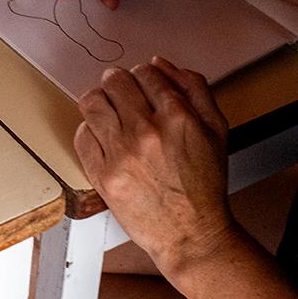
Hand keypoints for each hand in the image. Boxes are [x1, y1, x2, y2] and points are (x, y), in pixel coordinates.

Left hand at [73, 56, 241, 279]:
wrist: (191, 233)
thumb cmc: (204, 185)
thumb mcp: (216, 130)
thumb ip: (194, 89)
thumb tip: (161, 65)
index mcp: (177, 116)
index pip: (145, 72)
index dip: (142, 75)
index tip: (141, 85)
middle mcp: (147, 131)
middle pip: (114, 82)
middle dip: (117, 83)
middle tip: (119, 93)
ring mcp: (122, 153)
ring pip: (91, 103)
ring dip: (98, 101)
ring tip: (107, 112)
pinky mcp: (103, 175)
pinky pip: (82, 135)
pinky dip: (89, 130)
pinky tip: (102, 138)